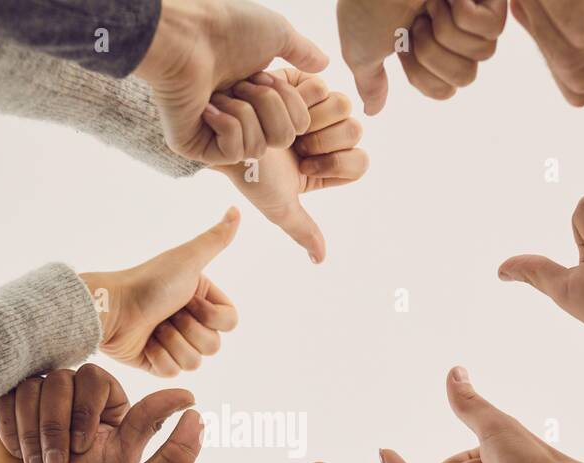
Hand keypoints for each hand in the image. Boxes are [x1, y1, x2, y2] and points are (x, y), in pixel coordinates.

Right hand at [0, 364, 193, 462]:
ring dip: (33, 434)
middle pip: (61, 378)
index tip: (82, 448)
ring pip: (32, 388)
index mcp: (106, 399)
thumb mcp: (119, 459)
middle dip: (56, 427)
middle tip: (58, 462)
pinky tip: (17, 452)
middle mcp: (74, 389)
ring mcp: (40, 391)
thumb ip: (149, 422)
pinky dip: (11, 430)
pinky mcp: (9, 397)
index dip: (84, 413)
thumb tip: (189, 394)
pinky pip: (7, 395)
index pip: (95, 377)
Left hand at [81, 210, 240, 376]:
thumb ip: (216, 238)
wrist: (112, 309)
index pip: (230, 322)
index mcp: (202, 298)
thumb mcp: (187, 259)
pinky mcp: (157, 363)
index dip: (211, 315)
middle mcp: (191, 321)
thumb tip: (237, 207)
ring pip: (195, 363)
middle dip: (189, 330)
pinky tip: (145, 343)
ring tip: (154, 328)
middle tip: (167, 314)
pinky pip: (173, 373)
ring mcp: (174, 343)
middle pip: (214, 345)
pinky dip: (158, 358)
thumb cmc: (148, 282)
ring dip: (172, 343)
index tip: (189, 299)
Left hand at [135, 0, 328, 163]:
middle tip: (242, 83)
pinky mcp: (198, 149)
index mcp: (257, 99)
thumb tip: (324, 64)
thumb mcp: (277, 34)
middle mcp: (240, 119)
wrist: (187, 34)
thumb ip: (302, 51)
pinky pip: (235, 151)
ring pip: (259, 147)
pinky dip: (227, 124)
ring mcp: (217, 137)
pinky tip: (208, 106)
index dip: (287, 100)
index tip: (262, 75)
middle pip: (284, 139)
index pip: (297, 124)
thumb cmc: (227, 29)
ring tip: (222, 92)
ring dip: (245, 112)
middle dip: (268, 105)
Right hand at [216, 69, 369, 262]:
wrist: (223, 138)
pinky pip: (320, 85)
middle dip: (321, 140)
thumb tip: (320, 259)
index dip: (335, 162)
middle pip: (354, 129)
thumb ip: (302, 229)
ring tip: (282, 125)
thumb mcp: (278, 206)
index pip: (360, 161)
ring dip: (308, 119)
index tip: (305, 164)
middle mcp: (329, 133)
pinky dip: (296, 98)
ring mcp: (319, 105)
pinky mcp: (303, 81)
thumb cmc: (249, 174)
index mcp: (330, 163)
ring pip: (342, 105)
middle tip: (292, 145)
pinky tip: (276, 105)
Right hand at [337, 0, 506, 114]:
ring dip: (445, 31)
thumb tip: (373, 109)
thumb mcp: (361, 50)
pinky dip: (463, 13)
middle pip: (466, 78)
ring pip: (481, 54)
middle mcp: (457, 32)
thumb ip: (370, 80)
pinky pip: (491, 30)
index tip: (401, 45)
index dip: (421, 75)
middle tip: (416, 23)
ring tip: (430, 3)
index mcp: (429, 46)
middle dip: (433, 54)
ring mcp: (479, 12)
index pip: (445, 91)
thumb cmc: (368, 1)